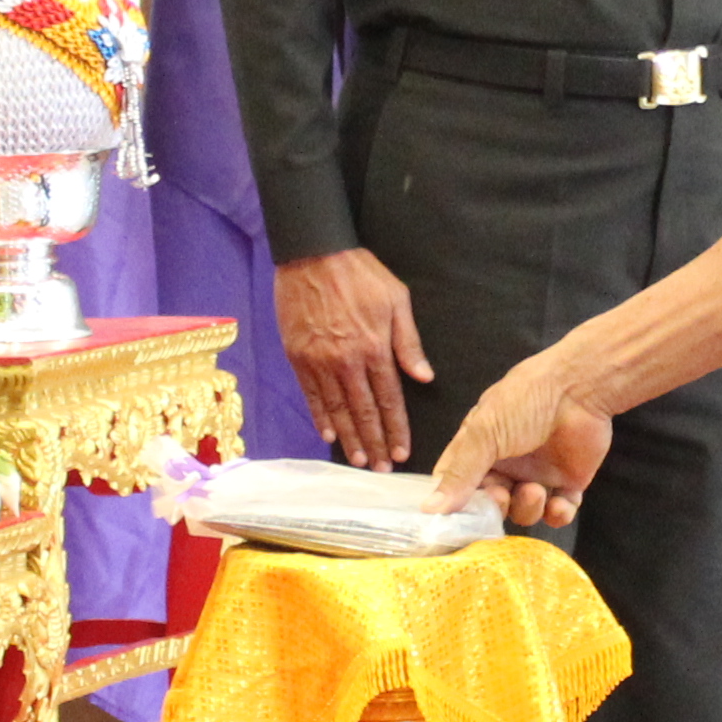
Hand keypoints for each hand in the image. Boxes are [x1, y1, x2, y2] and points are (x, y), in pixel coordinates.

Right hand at [275, 247, 430, 465]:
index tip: (403, 451)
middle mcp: (347, 361)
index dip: (396, 428)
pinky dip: (319, 416)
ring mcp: (319, 361)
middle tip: (382, 468)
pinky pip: (310, 394)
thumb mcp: (396, 299)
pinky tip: (328, 435)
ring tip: (359, 460)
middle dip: (375, 442)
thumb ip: (408, 342)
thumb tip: (424, 378)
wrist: (312, 253)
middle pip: (364, 411)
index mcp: (375, 348)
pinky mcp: (297, 356)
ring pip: (336, 409)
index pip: (390, 399)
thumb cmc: (361, 273)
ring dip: (349, 437)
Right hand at [428, 358, 614, 531]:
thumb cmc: (525, 402)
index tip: (453, 520)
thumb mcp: (483, 433)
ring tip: (535, 490)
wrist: (581, 389)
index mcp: (481, 447)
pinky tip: (559, 504)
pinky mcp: (569, 482)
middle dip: (495, 507)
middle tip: (502, 496)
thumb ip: (459, 473)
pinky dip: (558, 514)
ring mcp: (538, 474)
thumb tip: (429, 510)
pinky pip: (559, 512)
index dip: (456, 502)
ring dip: (527, 508)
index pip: (458, 483)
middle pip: (492, 503)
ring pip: (524, 512)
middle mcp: (507, 463)